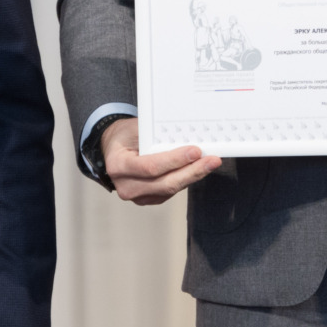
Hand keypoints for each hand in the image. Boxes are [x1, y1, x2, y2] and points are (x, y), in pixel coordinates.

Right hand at [101, 116, 220, 205]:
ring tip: (210, 163)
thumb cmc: (125, 136)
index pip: (150, 167)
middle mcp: (126, 186)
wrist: (114, 150)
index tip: (195, 151)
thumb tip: (185, 136)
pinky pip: (171, 191)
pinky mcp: (149, 199)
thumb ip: (154, 134)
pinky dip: (185, 180)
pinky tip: (198, 169)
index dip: (175, 160)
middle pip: (164, 183)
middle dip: (192, 171)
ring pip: (170, 189)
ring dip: (192, 176)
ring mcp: (137, 196)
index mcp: (118, 166)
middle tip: (212, 160)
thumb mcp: (134, 128)